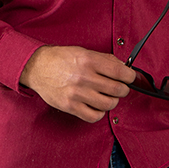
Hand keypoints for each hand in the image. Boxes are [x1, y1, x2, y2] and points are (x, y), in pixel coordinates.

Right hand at [20, 45, 135, 122]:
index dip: (130, 77)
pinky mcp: (70, 106)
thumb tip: (123, 67)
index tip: (131, 78)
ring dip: (112, 101)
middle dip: (123, 89)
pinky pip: (94, 116)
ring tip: (108, 96)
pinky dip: (100, 112)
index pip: (119, 72)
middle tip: (120, 87)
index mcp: (88, 60)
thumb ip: (104, 59)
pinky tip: (97, 105)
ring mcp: (77, 93)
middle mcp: (83, 77)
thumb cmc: (61, 58)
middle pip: (117, 89)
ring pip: (108, 104)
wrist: (37, 67)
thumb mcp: (83, 51)